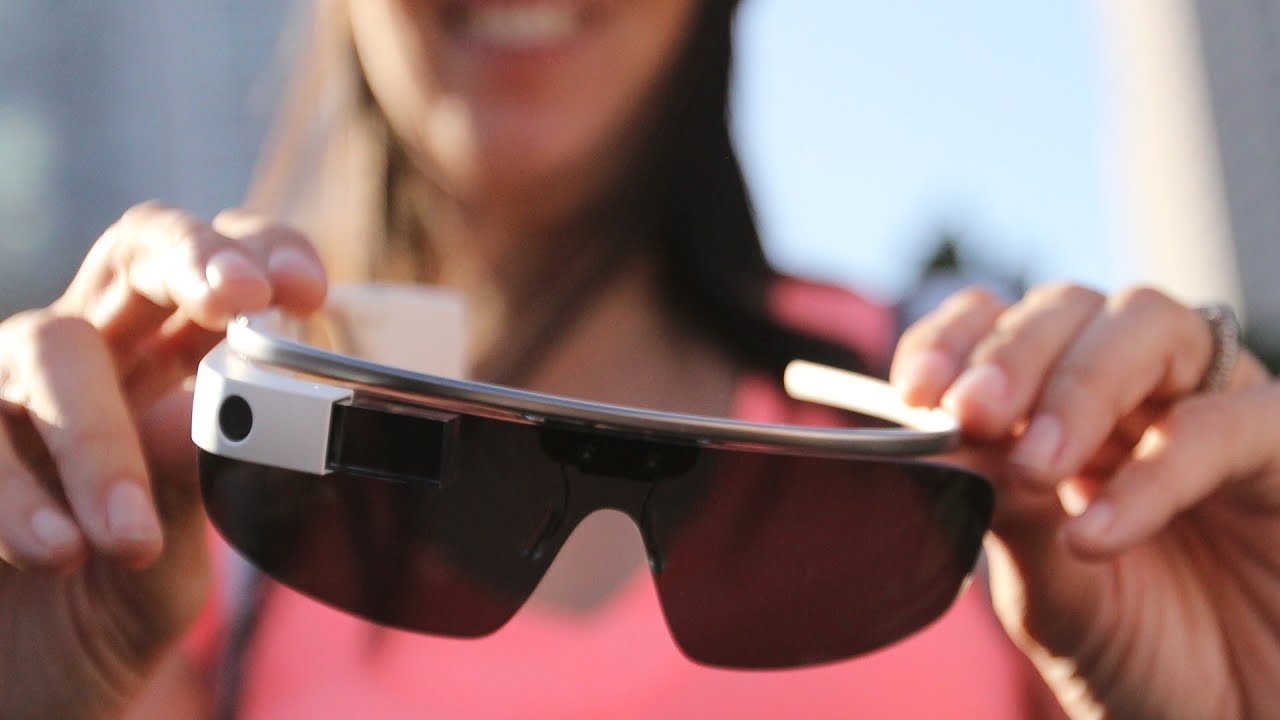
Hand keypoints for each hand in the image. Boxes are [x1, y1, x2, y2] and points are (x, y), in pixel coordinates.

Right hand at [0, 202, 325, 717]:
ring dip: (98, 441)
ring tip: (129, 543)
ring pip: (52, 347)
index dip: (260, 251)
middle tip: (240, 296)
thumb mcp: (183, 539)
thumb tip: (257, 415)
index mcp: (165, 367)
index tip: (309, 291)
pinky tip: (54, 551)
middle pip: (134, 252)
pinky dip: (17, 494)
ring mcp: (6, 390)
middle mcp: (89, 355)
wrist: (27, 687)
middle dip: (191, 258)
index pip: (216, 273)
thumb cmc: (113, 602)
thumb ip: (211, 469)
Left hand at [892, 285, 1279, 718]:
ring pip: (1146, 326)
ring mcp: (1208, 403)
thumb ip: (998, 510)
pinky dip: (1153, 473)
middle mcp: (1129, 387)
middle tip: (971, 413)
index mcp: (1053, 405)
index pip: (996, 324)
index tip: (916, 390)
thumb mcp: (1043, 584)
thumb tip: (933, 445)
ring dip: (1077, 387)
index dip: (954, 339)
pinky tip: (1096, 533)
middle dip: (1011, 355)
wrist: (1216, 713)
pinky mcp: (1279, 445)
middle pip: (1067, 308)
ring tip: (1033, 466)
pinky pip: (1225, 423)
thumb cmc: (1130, 646)